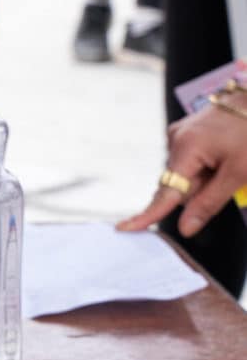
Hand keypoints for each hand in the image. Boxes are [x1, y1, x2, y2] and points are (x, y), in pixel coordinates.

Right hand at [120, 99, 246, 237]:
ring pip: (185, 173)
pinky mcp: (185, 130)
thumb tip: (185, 229)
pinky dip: (203, 164)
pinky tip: (221, 152)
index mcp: (186, 148)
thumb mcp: (239, 173)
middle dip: (200, 189)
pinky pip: (188, 159)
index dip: (148, 215)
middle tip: (230, 176)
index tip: (125, 228)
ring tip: (229, 159)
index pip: (165, 192)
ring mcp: (179, 132)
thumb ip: (209, 203)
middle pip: (179, 184)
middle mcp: (175, 139)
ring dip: (205, 176)